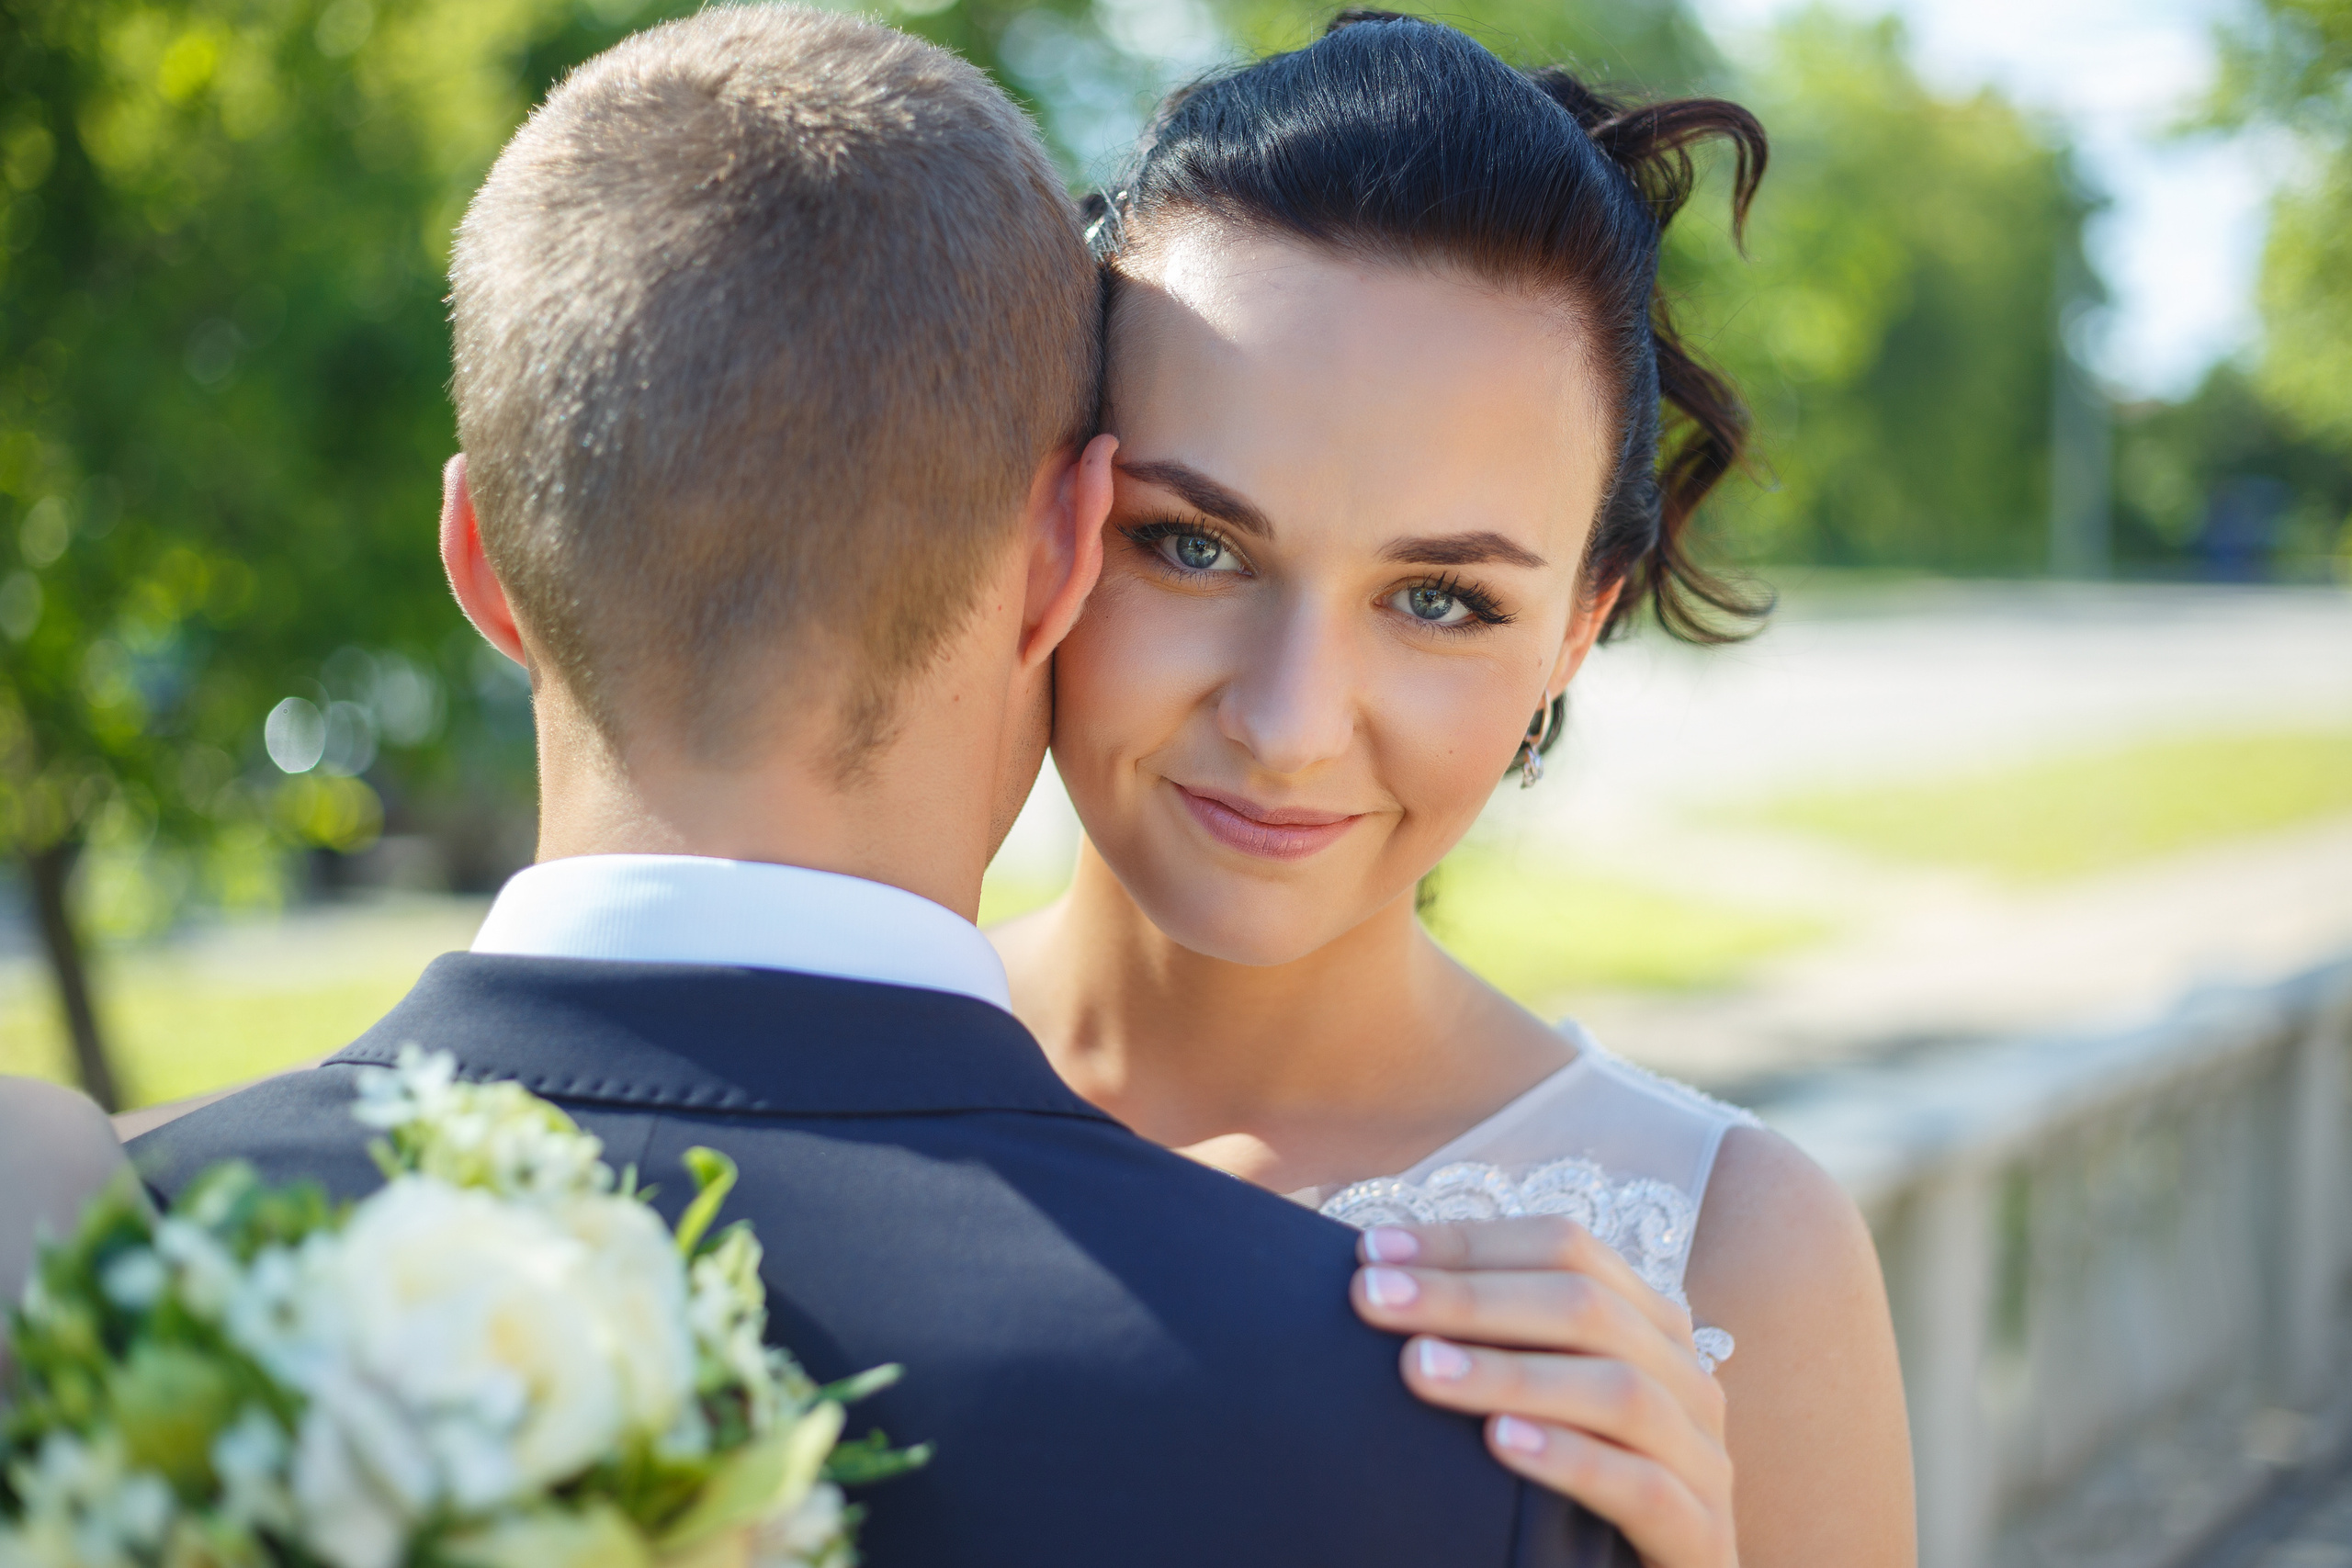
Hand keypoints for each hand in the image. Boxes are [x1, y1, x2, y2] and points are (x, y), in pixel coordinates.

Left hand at [1351, 1216, 1735, 1567]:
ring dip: (1509, 1372)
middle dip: (1469, 1296)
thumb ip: (1495, 1341)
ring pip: (1617, 1390)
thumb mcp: (1541, 1401)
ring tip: (1420, 1368)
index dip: (1468, 1243)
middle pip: (1585, 1305)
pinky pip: (1643, 1487)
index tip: (1371, 1251)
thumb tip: (1380, 1275)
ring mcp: (1702, 1454)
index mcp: (1647, 1324)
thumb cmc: (1577, 1490)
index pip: (1564, 1247)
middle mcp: (1685, 1374)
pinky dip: (1571, 1458)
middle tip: (1373, 1300)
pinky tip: (1500, 1443)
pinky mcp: (1701, 1534)